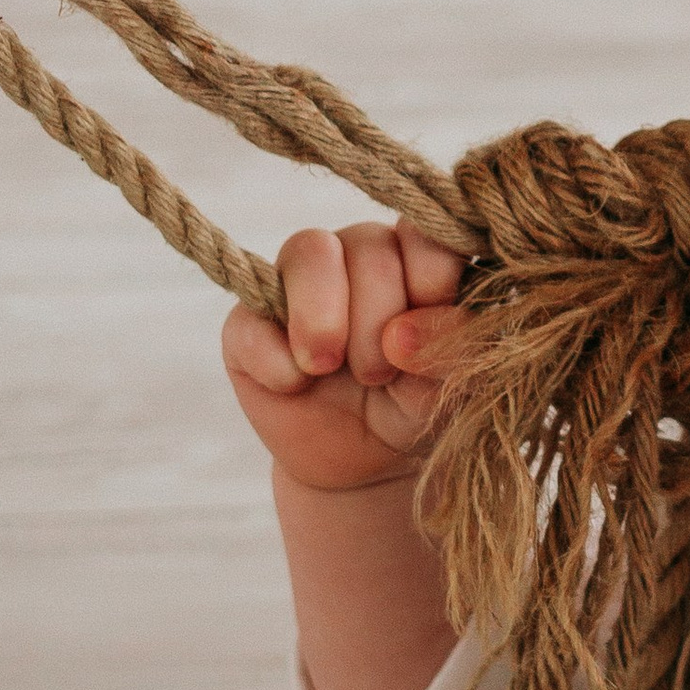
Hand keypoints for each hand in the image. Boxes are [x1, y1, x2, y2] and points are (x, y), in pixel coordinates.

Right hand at [222, 219, 466, 493]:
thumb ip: (442, 348)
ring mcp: (296, 281)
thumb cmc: (411, 404)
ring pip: (310, 252)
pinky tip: (295, 386)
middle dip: (379, 317)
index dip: (430, 272)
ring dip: (326, 319)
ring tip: (331, 368)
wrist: (360, 460)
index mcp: (412, 257)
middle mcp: (357, 254)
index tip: (430, 323)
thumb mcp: (443, 384)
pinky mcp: (246, 324)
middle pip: (369, 245)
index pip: (424, 229)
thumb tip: (402, 336)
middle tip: (380, 374)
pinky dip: (277, 361)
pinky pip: (252, 320)